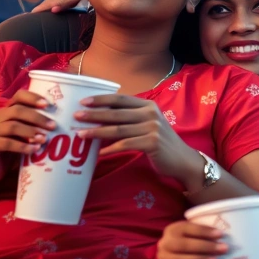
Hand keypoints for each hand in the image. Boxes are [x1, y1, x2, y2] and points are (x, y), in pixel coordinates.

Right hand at [0, 90, 54, 185]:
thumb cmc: (12, 147)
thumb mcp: (24, 133)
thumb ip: (35, 125)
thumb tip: (61, 122)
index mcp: (7, 110)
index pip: (19, 96)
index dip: (33, 98)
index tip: (48, 104)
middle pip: (17, 111)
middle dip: (37, 117)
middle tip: (53, 126)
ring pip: (12, 126)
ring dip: (31, 131)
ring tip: (45, 138)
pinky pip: (7, 144)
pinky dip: (23, 146)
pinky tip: (35, 149)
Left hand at [75, 94, 201, 182]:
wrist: (182, 159)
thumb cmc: (161, 142)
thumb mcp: (149, 124)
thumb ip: (131, 118)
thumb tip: (101, 117)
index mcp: (148, 105)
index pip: (121, 99)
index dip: (101, 99)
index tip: (83, 101)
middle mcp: (151, 114)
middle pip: (116, 113)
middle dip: (94, 114)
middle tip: (76, 116)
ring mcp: (152, 128)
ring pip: (118, 129)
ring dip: (97, 132)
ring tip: (80, 134)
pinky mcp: (152, 143)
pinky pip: (124, 145)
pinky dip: (109, 149)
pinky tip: (98, 154)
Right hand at [157, 220, 227, 258]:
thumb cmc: (191, 246)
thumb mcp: (195, 236)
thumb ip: (204, 235)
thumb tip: (224, 235)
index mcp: (172, 230)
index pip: (187, 228)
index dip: (204, 231)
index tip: (221, 234)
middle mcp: (164, 244)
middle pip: (183, 245)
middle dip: (205, 246)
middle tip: (223, 248)